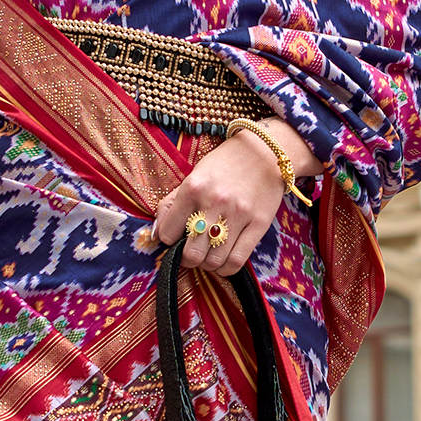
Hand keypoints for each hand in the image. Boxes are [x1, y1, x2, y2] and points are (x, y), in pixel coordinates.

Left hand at [154, 123, 314, 277]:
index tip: (176, 238)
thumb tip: (156, 235)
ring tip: (207, 256)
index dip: (169, 240)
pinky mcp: (259, 224)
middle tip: (190, 253)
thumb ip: (171, 205)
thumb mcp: (192, 177)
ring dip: (206, 264)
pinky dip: (225, 268)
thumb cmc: (223, 165)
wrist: (264, 151)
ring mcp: (238, 215)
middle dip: (187, 259)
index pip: (169, 233)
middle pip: (191, 253)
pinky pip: (237, 260)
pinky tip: (222, 261)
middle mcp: (214, 202)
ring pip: (214, 261)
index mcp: (192, 188)